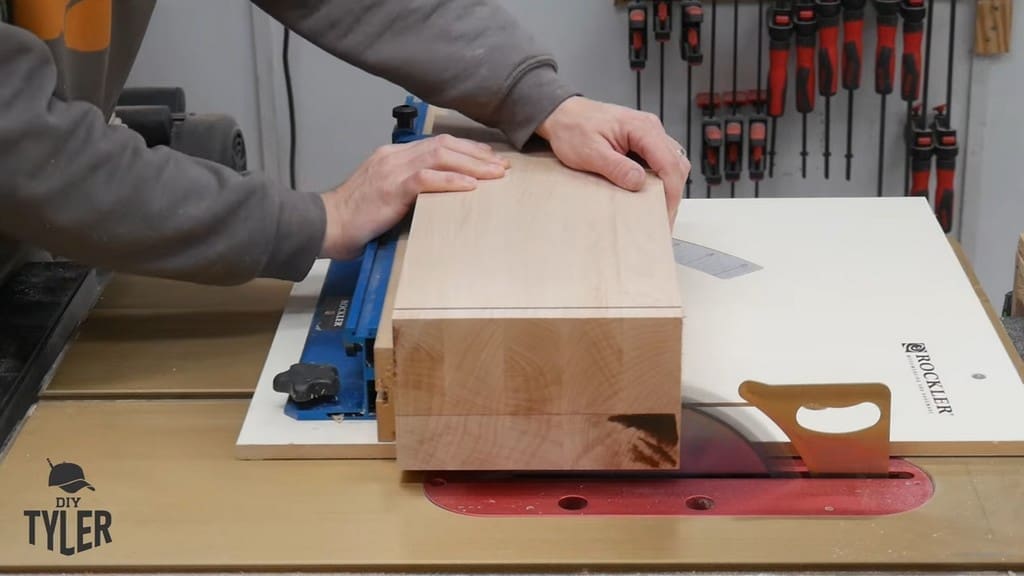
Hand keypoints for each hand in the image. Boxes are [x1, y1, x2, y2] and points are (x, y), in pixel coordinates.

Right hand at [319, 134, 508, 258]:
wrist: (325, 225)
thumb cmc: (354, 217)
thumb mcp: (384, 196)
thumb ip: (408, 189)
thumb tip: (438, 194)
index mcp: (392, 156)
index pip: (436, 143)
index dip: (466, 149)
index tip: (488, 157)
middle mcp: (393, 156)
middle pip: (444, 145)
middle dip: (477, 154)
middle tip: (502, 165)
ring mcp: (391, 170)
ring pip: (439, 155)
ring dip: (472, 164)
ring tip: (495, 174)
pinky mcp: (390, 188)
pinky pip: (426, 178)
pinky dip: (451, 180)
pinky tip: (470, 185)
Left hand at [535, 96, 689, 222]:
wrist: (563, 114)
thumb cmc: (573, 128)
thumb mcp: (590, 152)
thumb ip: (616, 167)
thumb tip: (638, 183)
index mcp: (642, 128)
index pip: (669, 163)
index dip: (671, 192)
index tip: (665, 215)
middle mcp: (650, 128)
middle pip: (676, 164)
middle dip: (673, 194)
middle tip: (662, 219)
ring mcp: (648, 134)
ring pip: (672, 163)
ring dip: (668, 187)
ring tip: (656, 210)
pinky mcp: (643, 142)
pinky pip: (660, 162)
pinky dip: (659, 180)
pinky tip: (648, 194)